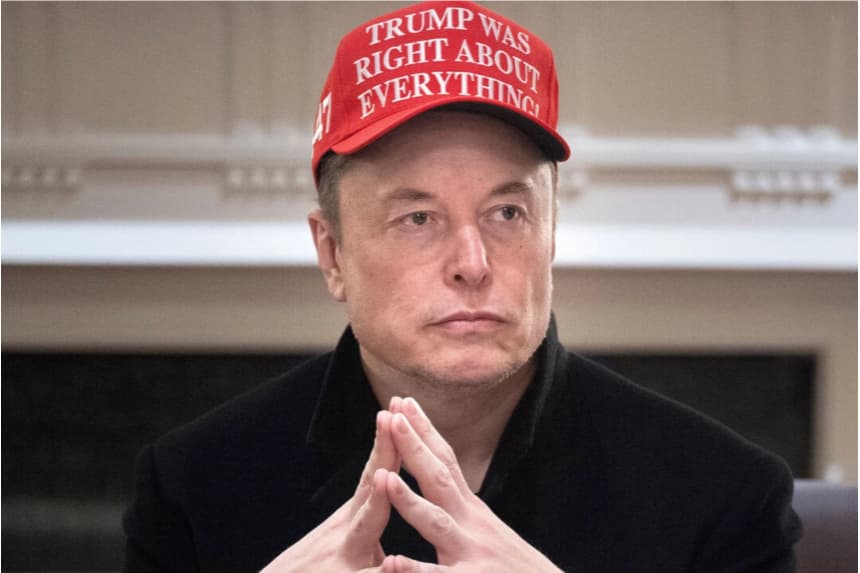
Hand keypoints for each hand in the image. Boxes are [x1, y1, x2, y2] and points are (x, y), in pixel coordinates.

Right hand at [261, 409, 399, 572]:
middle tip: (390, 417)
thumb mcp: (340, 545)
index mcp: (353, 522)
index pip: (374, 474)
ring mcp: (344, 560)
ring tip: (387, 476)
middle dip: (384, 452)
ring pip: (365, 529)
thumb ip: (366, 525)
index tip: (399, 407)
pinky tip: (391, 564)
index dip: (387, 442)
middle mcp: (347, 534)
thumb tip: (393, 501)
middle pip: (370, 486)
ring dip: (376, 502)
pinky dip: (381, 571)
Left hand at [379, 397, 561, 572]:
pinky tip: (392, 563)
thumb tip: (438, 481)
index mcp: (471, 511)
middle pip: (439, 479)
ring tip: (383, 478)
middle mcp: (472, 526)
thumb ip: (461, 509)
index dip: (425, 430)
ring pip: (436, 524)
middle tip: (392, 415)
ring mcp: (471, 555)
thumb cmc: (513, 568)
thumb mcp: (487, 531)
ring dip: (408, 501)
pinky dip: (415, 572)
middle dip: (414, 447)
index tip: (403, 401)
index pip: (446, 461)